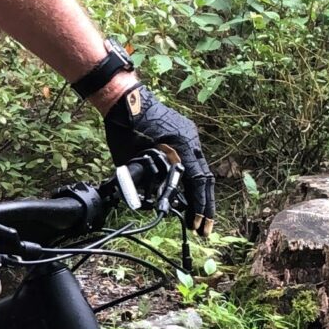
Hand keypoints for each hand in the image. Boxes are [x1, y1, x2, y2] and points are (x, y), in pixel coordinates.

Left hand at [105, 86, 215, 233]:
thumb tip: (152, 203)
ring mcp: (189, 137)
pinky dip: (190, 179)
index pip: (198, 182)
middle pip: (204, 179)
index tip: (198, 225)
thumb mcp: (132, 160)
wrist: (123, 99)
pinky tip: (187, 194)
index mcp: (182, 146)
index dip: (199, 206)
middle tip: (203, 229)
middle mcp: (191, 141)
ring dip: (197, 193)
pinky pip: (191, 161)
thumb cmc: (125, 128)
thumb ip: (145, 181)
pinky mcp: (183, 135)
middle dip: (204, 206)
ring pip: (199, 170)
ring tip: (195, 217)